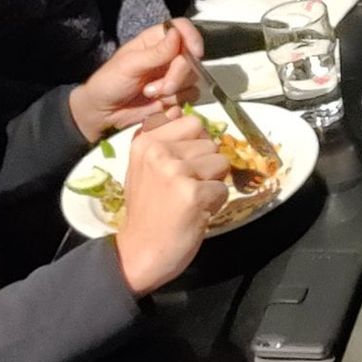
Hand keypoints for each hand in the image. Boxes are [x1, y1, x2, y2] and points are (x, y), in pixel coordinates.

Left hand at [69, 19, 204, 139]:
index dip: (192, 37)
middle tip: (155, 88)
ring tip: (149, 93)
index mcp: (154, 40)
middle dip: (177, 75)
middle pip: (191, 58)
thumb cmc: (109, 82)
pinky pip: (190, 96)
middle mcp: (168, 55)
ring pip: (193, 79)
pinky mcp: (175, 94)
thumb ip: (155, 52)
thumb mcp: (129, 65)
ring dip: (173, 91)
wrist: (104, 113)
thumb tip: (176, 34)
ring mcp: (173, 75)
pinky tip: (157, 103)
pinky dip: (174, 101)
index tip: (195, 53)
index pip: (181, 28)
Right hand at [113, 111, 229, 293]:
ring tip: (190, 200)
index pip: (192, 123)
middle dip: (206, 166)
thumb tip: (178, 109)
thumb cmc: (146, 210)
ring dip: (212, 184)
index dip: (196, 145)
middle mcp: (159, 152)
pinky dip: (215, 204)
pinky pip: (223, 189)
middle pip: (210, 144)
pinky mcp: (193, 194)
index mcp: (146, 142)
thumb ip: (161, 139)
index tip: (182, 166)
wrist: (139, 252)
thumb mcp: (142, 167)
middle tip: (186, 189)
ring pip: (220, 164)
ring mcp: (176, 171)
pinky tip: (195, 213)